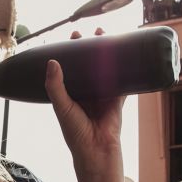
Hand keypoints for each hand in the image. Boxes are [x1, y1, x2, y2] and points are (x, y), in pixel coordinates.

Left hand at [44, 28, 124, 179]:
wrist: (96, 148)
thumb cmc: (75, 132)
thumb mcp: (62, 107)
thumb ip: (56, 86)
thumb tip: (52, 62)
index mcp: (72, 92)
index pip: (72, 67)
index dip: (72, 52)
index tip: (73, 37)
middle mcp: (87, 91)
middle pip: (90, 64)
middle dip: (92, 47)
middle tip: (93, 32)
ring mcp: (103, 93)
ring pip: (107, 68)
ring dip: (109, 53)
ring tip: (108, 35)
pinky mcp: (118, 98)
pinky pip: (124, 79)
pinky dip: (128, 67)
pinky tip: (129, 53)